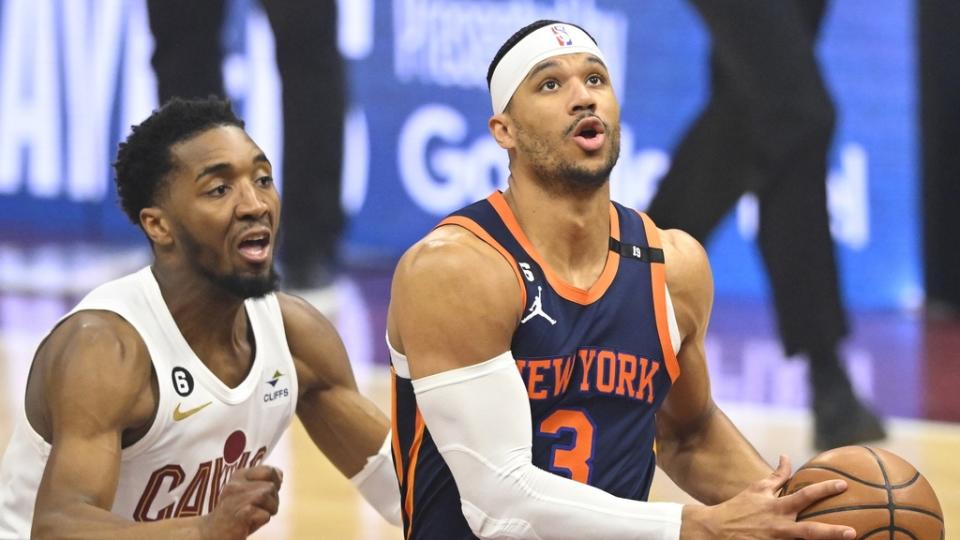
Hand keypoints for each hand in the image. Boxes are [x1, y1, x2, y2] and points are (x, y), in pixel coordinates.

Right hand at [200, 465, 283, 539]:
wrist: (212, 533)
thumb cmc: (234, 512)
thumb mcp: (247, 492)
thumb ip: (263, 480)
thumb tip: (280, 474)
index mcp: (239, 475)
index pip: (269, 471)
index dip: (275, 482)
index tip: (265, 493)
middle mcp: (236, 484)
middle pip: (272, 487)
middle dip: (273, 500)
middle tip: (258, 509)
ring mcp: (237, 499)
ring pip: (270, 499)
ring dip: (268, 510)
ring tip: (254, 516)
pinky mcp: (240, 515)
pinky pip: (265, 515)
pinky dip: (262, 521)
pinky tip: (249, 523)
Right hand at [681, 455, 855, 538]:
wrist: (715, 530)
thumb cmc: (739, 507)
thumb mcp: (757, 489)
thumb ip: (777, 476)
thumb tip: (786, 457)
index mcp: (777, 508)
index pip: (805, 495)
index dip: (824, 489)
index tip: (843, 485)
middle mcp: (779, 527)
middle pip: (809, 530)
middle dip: (831, 532)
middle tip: (852, 532)